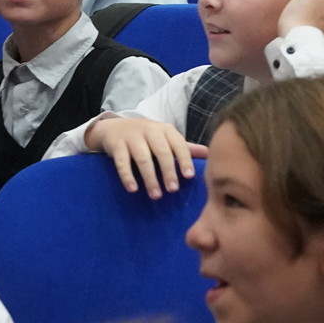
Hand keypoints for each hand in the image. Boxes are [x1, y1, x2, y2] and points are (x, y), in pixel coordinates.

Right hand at [85, 117, 206, 198]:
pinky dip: (127, 176)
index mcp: (166, 130)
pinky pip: (122, 162)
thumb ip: (185, 148)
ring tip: (155, 195)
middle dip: (168, 171)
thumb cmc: (146, 137)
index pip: (178, 144)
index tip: (189, 176)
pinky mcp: (117, 145)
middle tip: (173, 190)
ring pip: (143, 158)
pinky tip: (133, 189)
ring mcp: (132, 137)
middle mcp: (150, 130)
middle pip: (162, 152)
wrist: (114, 127)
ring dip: (150, 178)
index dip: (185, 160)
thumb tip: (209, 153)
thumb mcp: (165, 139)